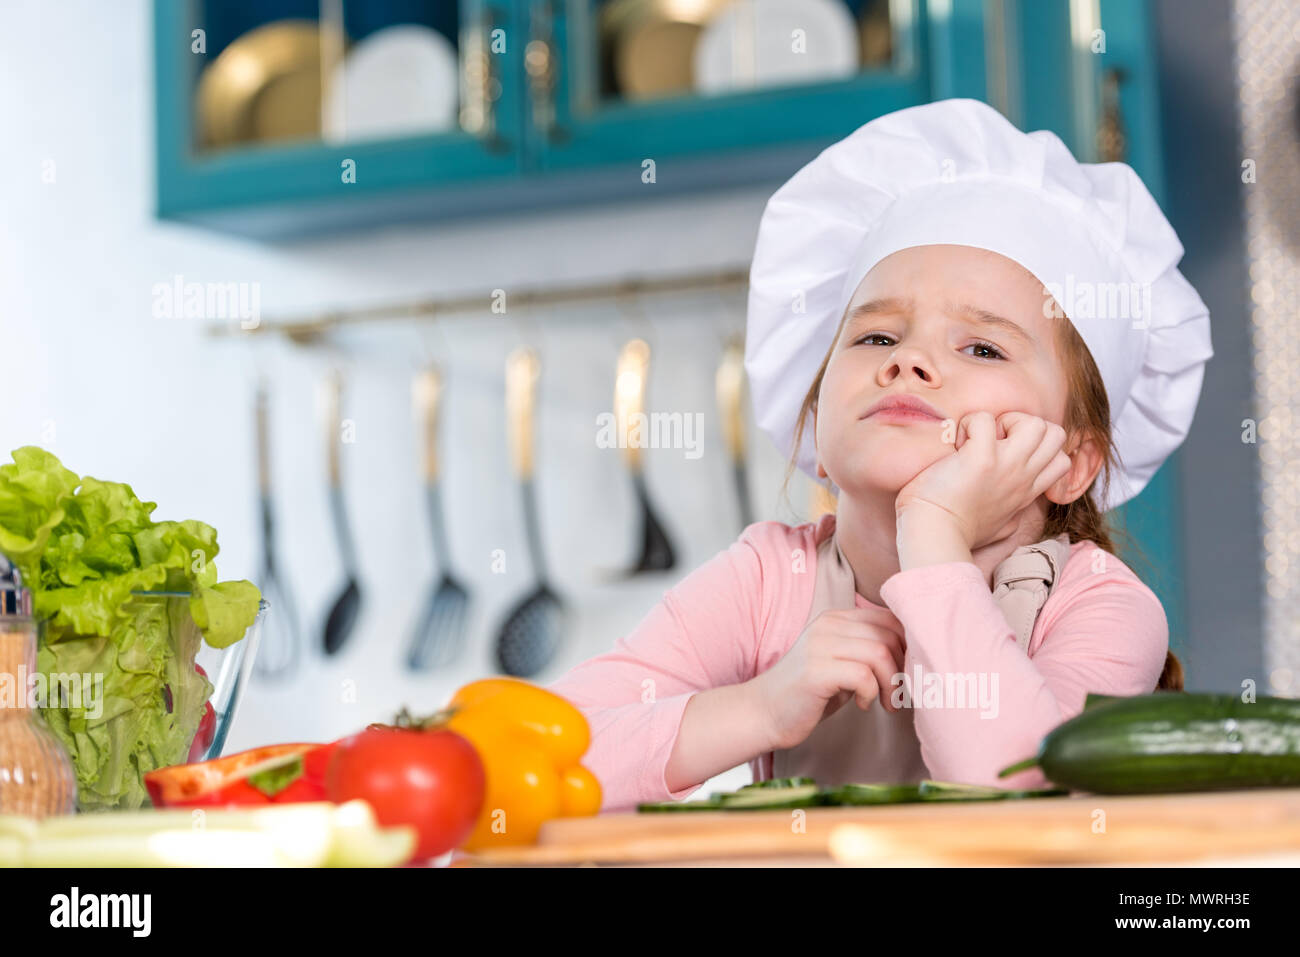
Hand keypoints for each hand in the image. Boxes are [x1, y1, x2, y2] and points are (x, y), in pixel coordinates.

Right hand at [748, 607, 906, 751]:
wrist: (764, 712)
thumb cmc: (809, 693)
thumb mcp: (842, 664)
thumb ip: (868, 653)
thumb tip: (912, 655)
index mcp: (835, 619)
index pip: (889, 617)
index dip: (908, 646)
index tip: (906, 673)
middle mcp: (827, 625)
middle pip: (888, 634)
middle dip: (903, 667)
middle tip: (898, 693)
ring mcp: (819, 645)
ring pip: (880, 653)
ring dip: (891, 683)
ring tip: (884, 702)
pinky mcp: (816, 670)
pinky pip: (863, 675)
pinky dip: (871, 693)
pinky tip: (861, 704)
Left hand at [894, 411, 1072, 551]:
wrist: (934, 535)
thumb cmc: (956, 532)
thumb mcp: (998, 528)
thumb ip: (1010, 516)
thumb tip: (1012, 514)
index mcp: (1026, 491)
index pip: (1061, 461)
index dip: (1041, 449)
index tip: (1010, 455)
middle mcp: (1022, 477)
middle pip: (1057, 435)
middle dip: (1028, 427)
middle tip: (996, 441)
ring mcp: (1006, 466)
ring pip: (1036, 423)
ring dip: (1007, 421)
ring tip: (982, 438)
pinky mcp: (981, 457)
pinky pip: (984, 419)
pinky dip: (969, 423)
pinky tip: (958, 443)